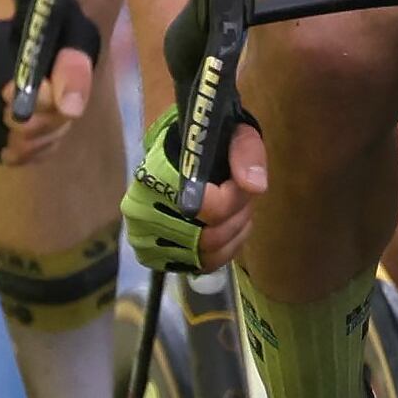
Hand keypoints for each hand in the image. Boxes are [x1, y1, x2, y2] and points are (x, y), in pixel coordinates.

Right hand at [0, 1, 100, 165]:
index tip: (59, 91)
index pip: (14, 93)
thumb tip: (70, 110)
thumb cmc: (58, 29)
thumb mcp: (76, 35)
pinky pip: (6, 155)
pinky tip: (44, 128)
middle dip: (52, 122)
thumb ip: (74, 68)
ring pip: (11, 147)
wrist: (33, 32)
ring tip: (56, 111)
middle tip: (64, 102)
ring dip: (45, 137)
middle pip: (15, 127)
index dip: (47, 101)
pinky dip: (33, 149)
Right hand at [122, 107, 268, 271]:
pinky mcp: (151, 254)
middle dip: (237, 218)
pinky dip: (220, 252)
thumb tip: (255, 187)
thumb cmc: (206, 140)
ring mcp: (143, 236)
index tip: (239, 181)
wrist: (176, 149)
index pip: (208, 209)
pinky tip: (226, 230)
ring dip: (232, 236)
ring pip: (205, 257)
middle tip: (242, 198)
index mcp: (159, 174)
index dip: (236, 199)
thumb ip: (246, 153)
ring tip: (235, 212)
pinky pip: (197, 266)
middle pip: (209, 239)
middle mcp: (143, 210)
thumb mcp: (232, 132)